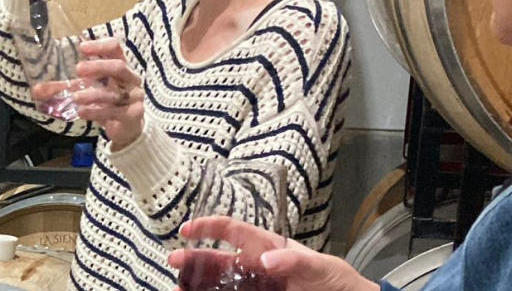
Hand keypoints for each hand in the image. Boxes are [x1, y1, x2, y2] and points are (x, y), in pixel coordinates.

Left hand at [73, 37, 143, 147]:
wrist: (127, 127)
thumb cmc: (106, 100)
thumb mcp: (85, 89)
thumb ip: (62, 88)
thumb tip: (36, 90)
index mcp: (120, 65)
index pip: (115, 47)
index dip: (100, 45)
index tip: (82, 47)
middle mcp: (130, 78)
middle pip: (119, 67)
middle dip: (99, 66)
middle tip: (78, 69)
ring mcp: (134, 97)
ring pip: (115, 93)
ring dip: (94, 94)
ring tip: (75, 97)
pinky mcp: (132, 115)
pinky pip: (114, 112)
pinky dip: (97, 112)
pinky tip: (82, 112)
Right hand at [169, 217, 379, 290]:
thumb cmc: (337, 281)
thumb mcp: (320, 266)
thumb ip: (294, 259)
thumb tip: (266, 259)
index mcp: (267, 247)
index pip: (232, 230)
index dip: (208, 226)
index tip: (187, 229)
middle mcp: (256, 267)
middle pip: (218, 260)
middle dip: (193, 260)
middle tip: (173, 262)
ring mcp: (256, 287)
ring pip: (220, 284)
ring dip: (198, 286)